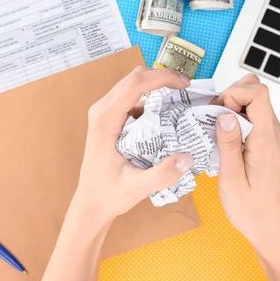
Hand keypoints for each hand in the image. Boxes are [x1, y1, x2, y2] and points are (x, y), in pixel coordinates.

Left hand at [72, 66, 194, 225]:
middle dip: (163, 77)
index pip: (135, 84)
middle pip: (134, 77)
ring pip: (134, 84)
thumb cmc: (109, 195)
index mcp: (105, 120)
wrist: (91, 203)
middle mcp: (102, 110)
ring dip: (158, 85)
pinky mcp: (111, 118)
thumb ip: (162, 175)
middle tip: (188, 89)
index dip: (162, 77)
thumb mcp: (137, 188)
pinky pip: (133, 98)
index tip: (185, 85)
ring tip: (182, 98)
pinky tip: (168, 114)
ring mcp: (105, 112)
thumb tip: (188, 157)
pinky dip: (153, 98)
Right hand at [213, 74, 279, 248]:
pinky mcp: (264, 139)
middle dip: (230, 96)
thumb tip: (224, 114)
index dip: (234, 94)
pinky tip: (223, 137)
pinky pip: (251, 114)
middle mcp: (272, 131)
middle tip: (214, 120)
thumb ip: (229, 144)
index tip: (219, 114)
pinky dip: (234, 117)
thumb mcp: (231, 179)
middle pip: (255, 90)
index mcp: (265, 138)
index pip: (258, 93)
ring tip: (216, 130)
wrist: (268, 224)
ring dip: (231, 106)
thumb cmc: (250, 208)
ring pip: (252, 100)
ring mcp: (269, 134)